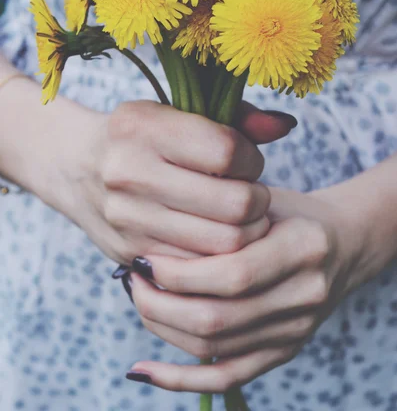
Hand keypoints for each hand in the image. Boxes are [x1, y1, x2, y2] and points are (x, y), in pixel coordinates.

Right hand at [29, 90, 295, 263]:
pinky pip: (199, 268)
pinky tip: (217, 237)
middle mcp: (129, 172)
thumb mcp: (178, 111)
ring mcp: (127, 218)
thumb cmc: (142, 136)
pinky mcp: (131, 252)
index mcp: (143, 126)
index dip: (252, 160)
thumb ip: (236, 117)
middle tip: (252, 195)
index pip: (227, 152)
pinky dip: (219, 257)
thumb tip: (285, 125)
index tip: (247, 161)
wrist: (77, 166)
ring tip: (240, 217)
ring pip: (222, 243)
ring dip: (246, 232)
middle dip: (258, 202)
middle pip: (232, 205)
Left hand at [127, 184, 366, 392]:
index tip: (143, 257)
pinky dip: (179, 379)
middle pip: (218, 319)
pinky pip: (226, 378)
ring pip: (214, 348)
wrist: (341, 243)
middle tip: (133, 278)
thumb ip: (218, 218)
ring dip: (163, 329)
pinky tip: (143, 370)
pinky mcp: (284, 352)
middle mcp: (305, 296)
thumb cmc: (291, 213)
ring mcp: (296, 331)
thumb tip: (147, 240)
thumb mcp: (261, 199)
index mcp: (303, 248)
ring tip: (139, 299)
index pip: (232, 274)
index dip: (179, 273)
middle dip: (160, 303)